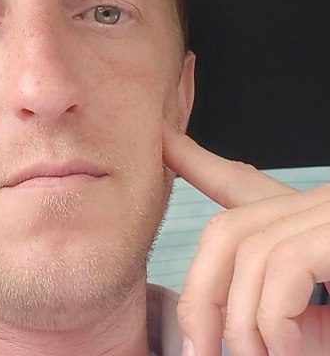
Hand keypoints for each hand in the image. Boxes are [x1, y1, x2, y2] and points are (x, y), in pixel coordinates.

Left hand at [163, 124, 329, 355]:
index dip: (194, 159)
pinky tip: (294, 350)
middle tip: (200, 351)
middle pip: (229, 229)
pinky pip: (284, 267)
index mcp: (308, 222)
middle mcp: (320, 208)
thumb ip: (293, 309)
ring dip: (243, 322)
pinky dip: (273, 319)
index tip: (161, 140)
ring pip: (249, 250)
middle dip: (200, 292)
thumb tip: (262, 328)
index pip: (238, 182)